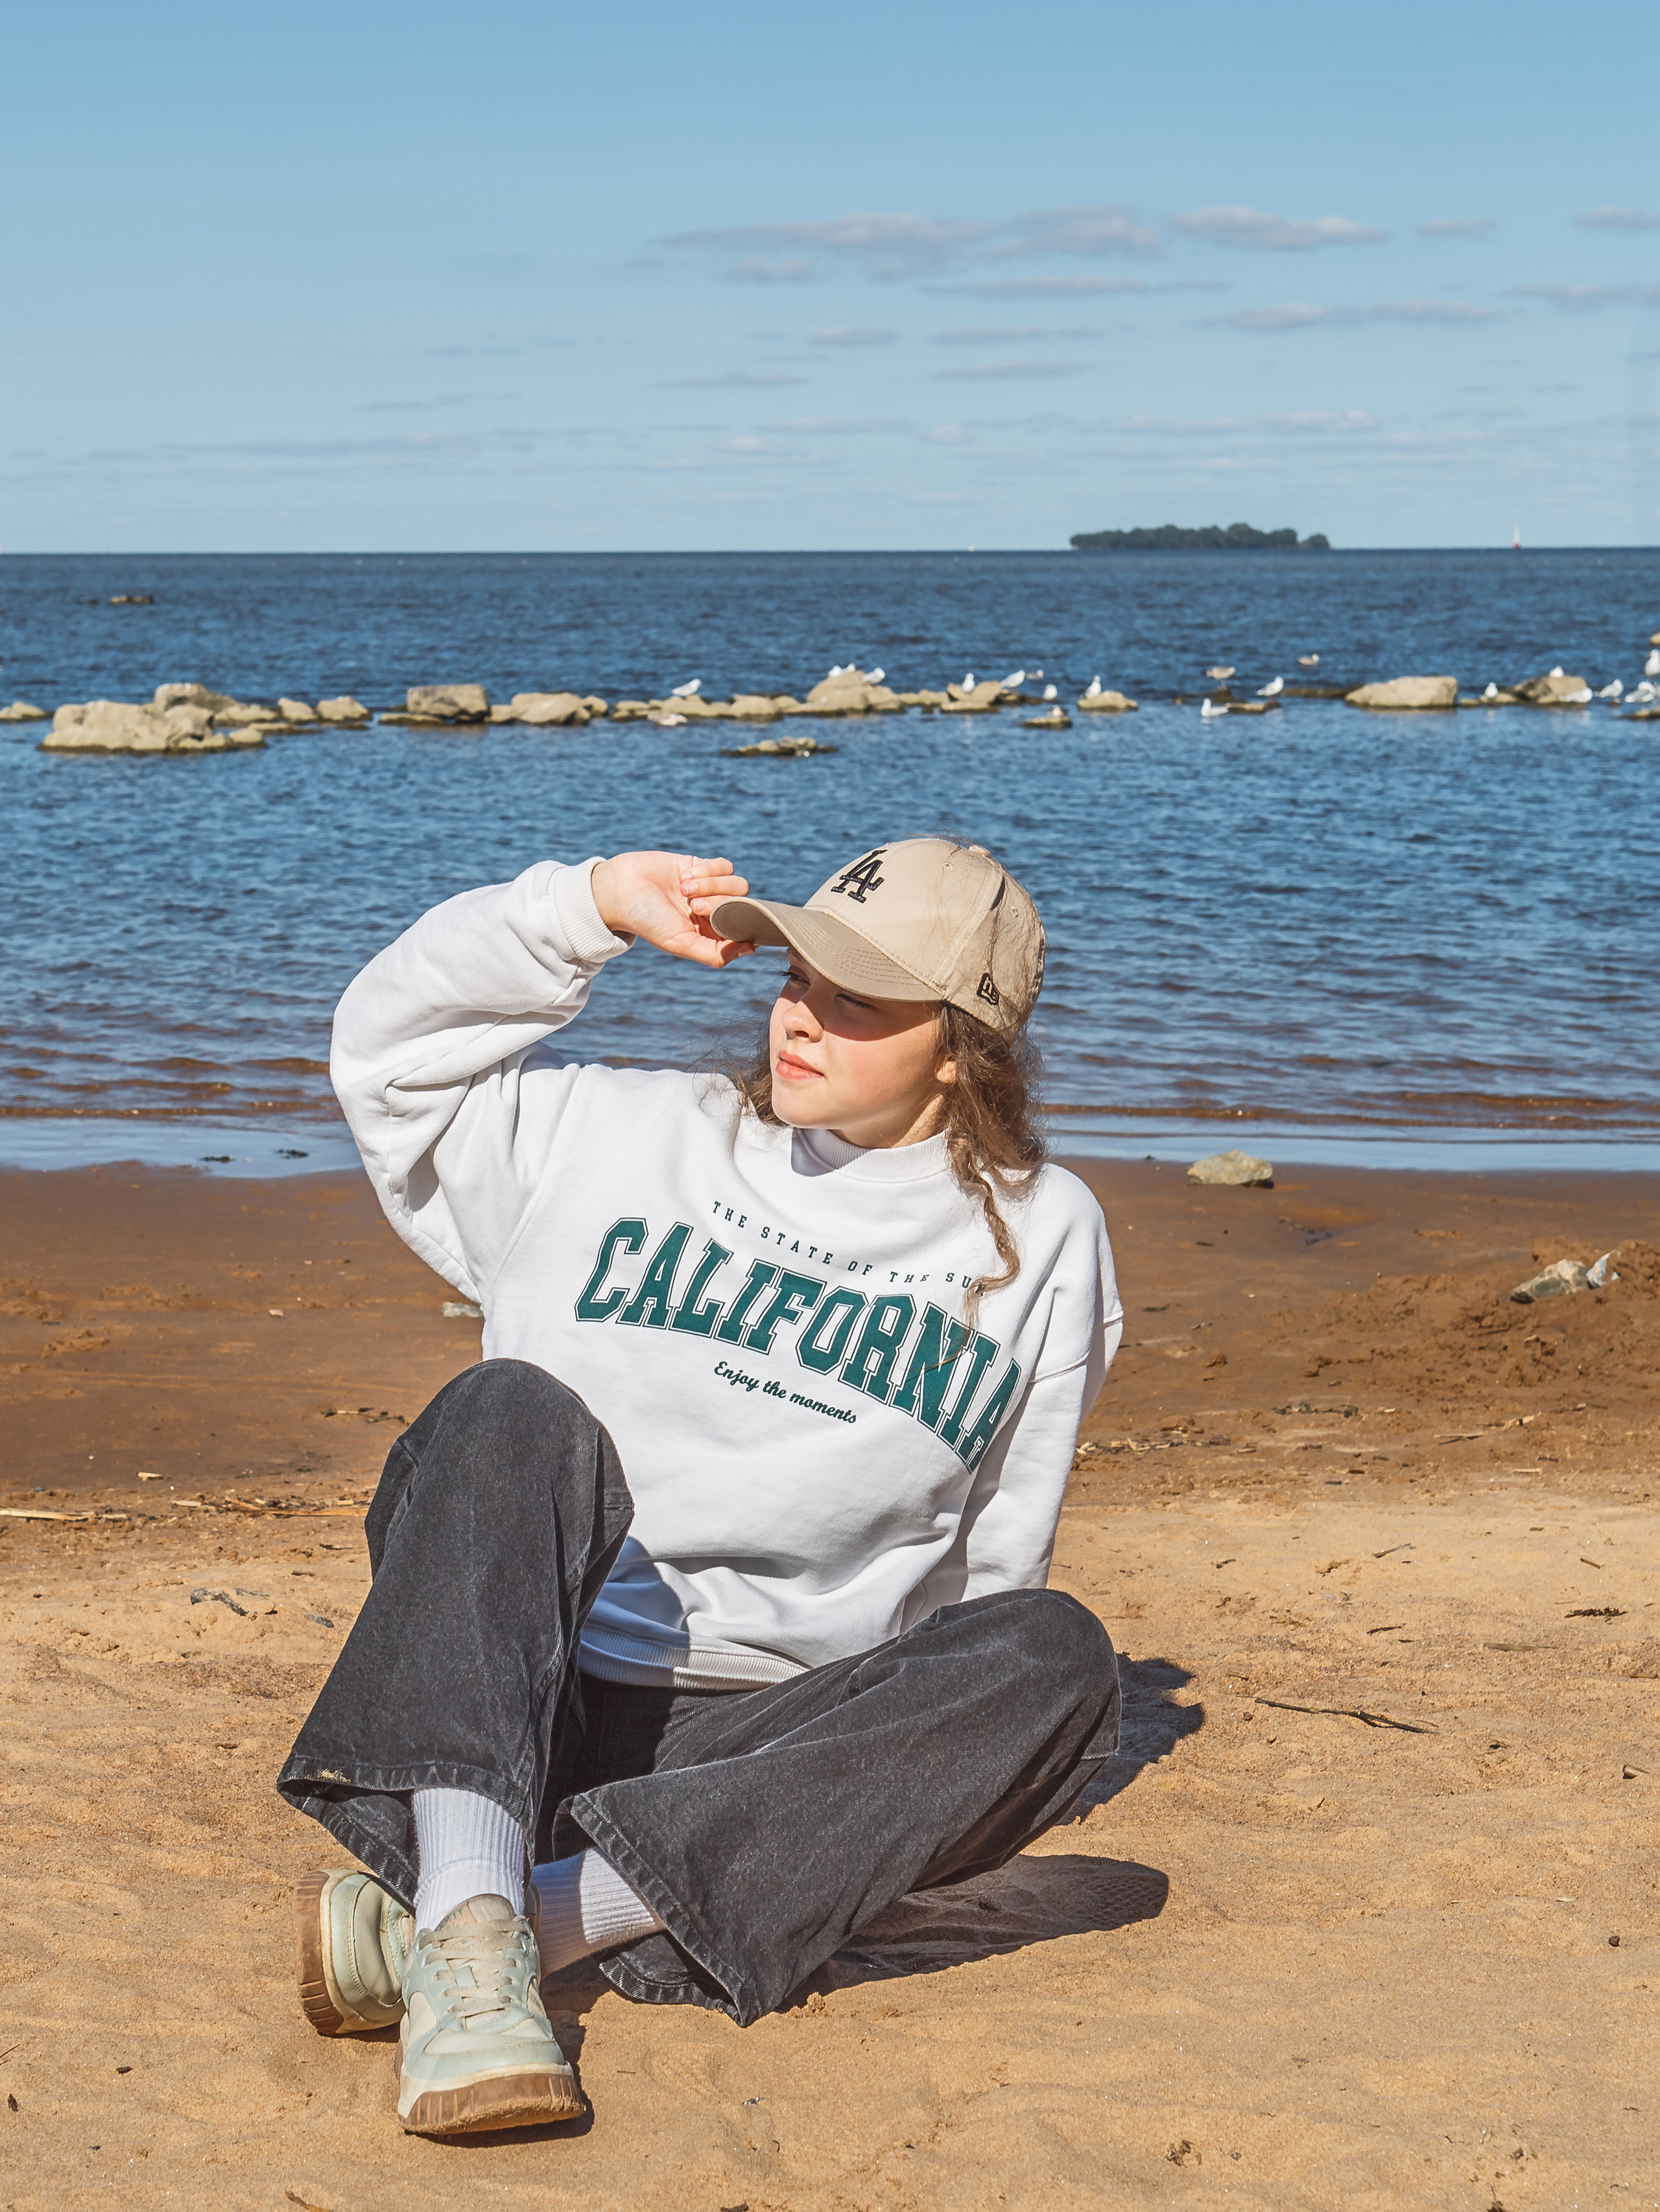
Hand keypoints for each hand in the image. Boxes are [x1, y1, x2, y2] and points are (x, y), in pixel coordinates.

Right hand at [590, 852, 756, 969]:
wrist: (622, 890)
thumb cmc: (649, 921)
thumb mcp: (682, 943)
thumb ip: (715, 954)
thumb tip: (751, 949)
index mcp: (712, 934)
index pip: (744, 928)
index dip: (736, 923)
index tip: (714, 920)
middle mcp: (715, 912)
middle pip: (743, 903)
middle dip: (718, 902)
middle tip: (692, 905)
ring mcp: (712, 888)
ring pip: (738, 884)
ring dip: (712, 885)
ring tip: (684, 889)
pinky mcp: (704, 867)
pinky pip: (725, 866)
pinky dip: (708, 870)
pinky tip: (685, 876)